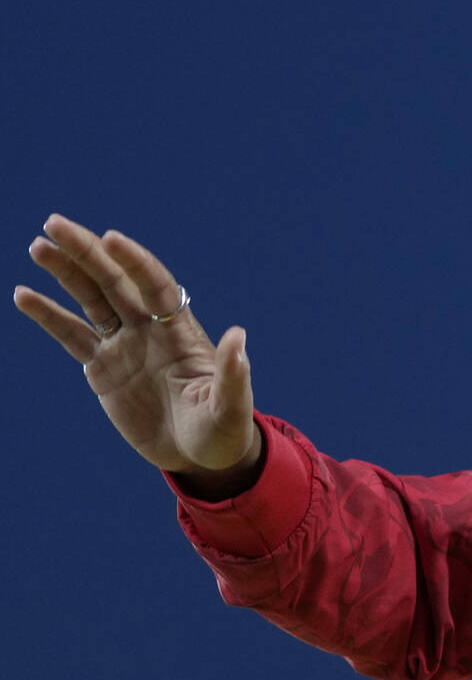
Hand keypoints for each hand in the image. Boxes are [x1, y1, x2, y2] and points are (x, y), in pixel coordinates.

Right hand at [14, 215, 259, 483]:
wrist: (199, 457)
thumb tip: (239, 336)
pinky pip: (71, 335)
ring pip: (90, 299)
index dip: (135, 261)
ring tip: (38, 245)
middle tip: (55, 222)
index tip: (111, 238)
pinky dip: (48, 314)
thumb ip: (233, 373)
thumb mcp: (231, 406)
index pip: (155, 286)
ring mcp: (123, 346)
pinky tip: (23, 294)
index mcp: (181, 331)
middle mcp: (150, 329)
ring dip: (65, 272)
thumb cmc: (222, 430)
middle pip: (115, 281)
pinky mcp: (101, 369)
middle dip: (88, 251)